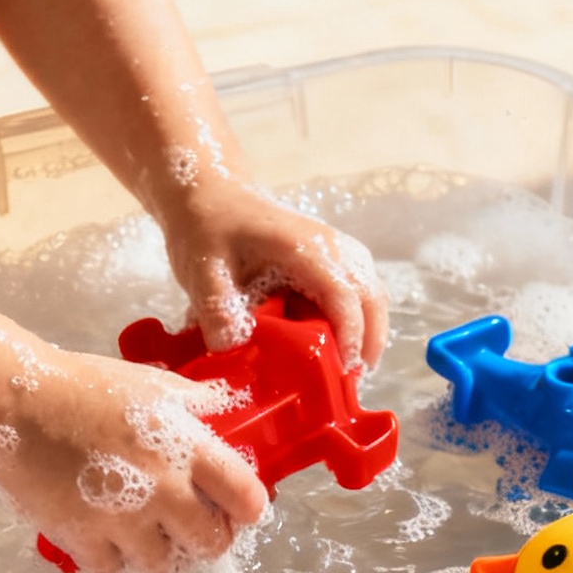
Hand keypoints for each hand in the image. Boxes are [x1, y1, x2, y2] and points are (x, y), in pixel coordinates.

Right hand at [0, 348, 267, 572]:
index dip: (246, 508)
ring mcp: (123, 523)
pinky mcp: (83, 541)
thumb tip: (227, 410)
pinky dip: (112, 557)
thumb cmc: (87, 386)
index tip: (234, 505)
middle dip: (205, 536)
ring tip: (142, 529)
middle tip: (189, 523)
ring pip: (163, 565)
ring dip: (158, 550)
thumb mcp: (153, 384)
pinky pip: (113, 570)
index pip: (248, 500)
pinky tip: (104, 532)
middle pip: (212, 544)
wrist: (15, 405)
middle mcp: (165, 493)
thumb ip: (196, 403)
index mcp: (190, 450)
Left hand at [165, 182, 388, 370]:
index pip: (343, 294)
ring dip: (368, 328)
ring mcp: (332, 248)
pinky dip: (357, 315)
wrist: (209, 194)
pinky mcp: (328, 255)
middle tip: (352, 378)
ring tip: (348, 364)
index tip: (342, 369)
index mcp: (302, 247)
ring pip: (370, 290)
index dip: (350, 335)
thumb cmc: (206, 227)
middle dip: (370, 339)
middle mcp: (328, 245)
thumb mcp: (202, 269)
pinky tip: (336, 339)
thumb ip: (216, 309)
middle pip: (370, 294)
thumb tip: (231, 349)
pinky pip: (356, 287)